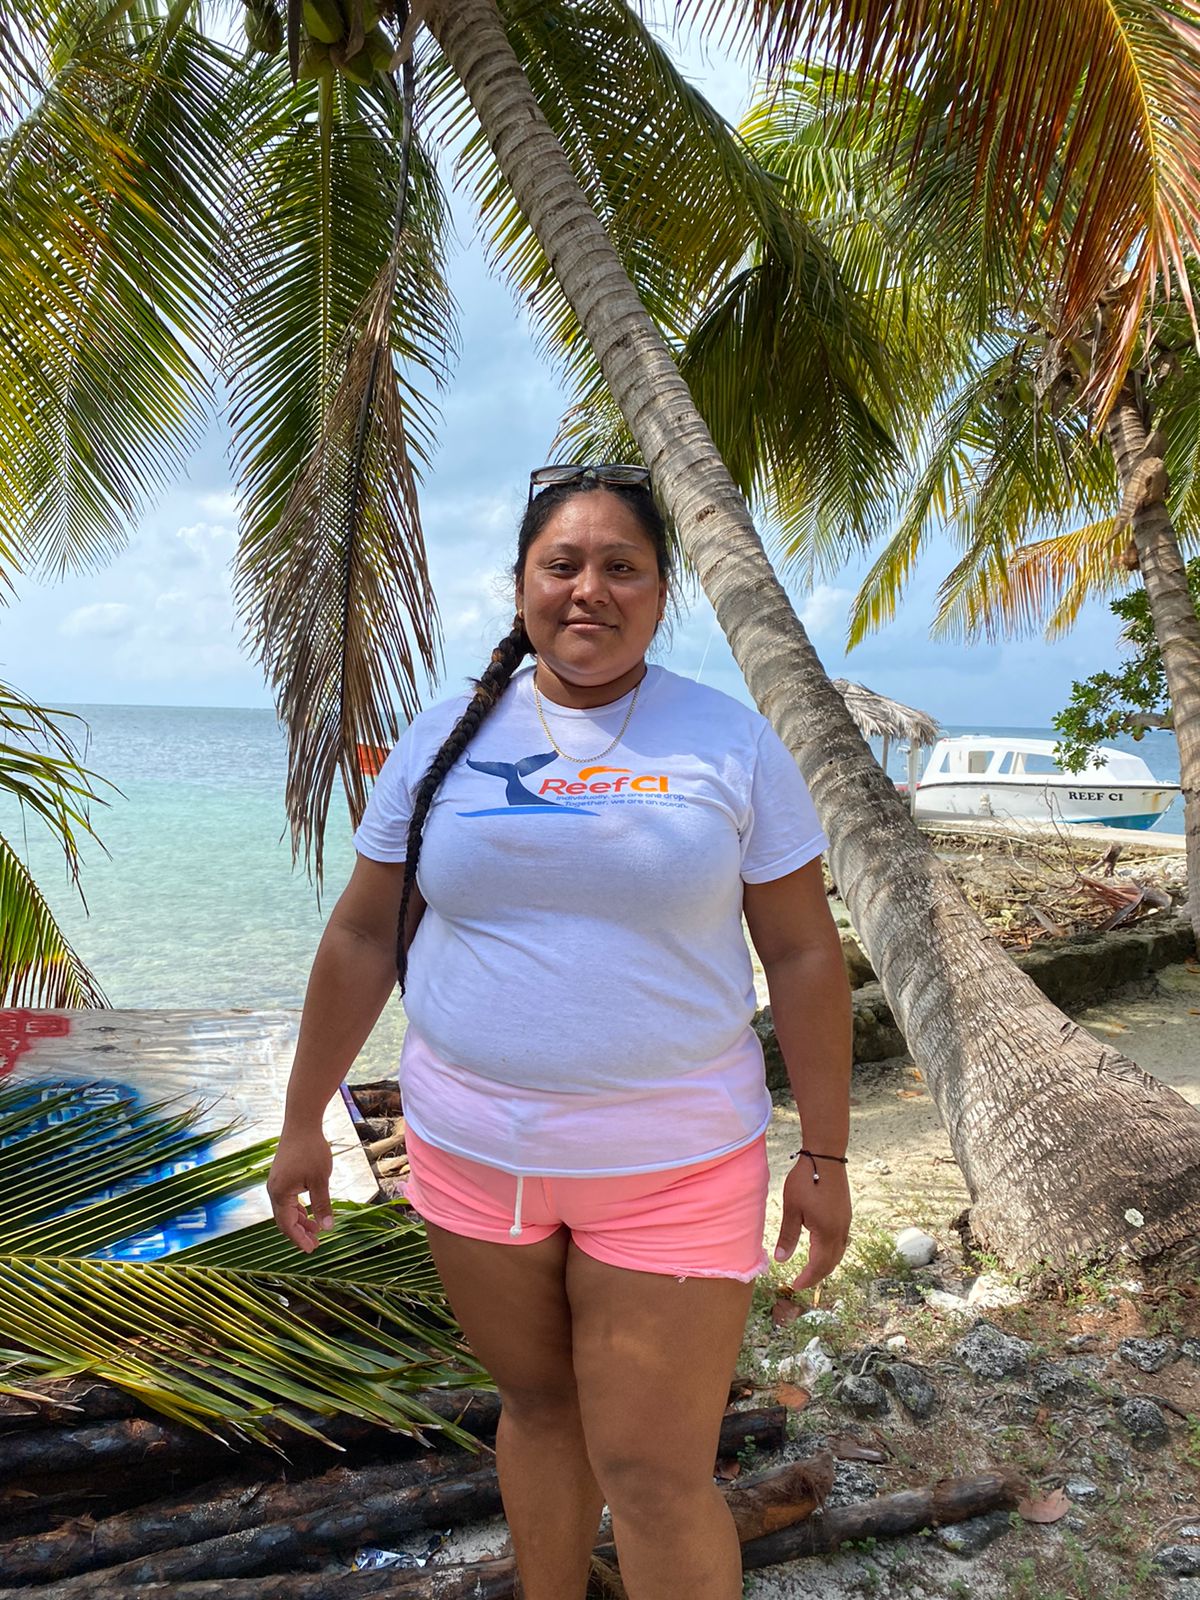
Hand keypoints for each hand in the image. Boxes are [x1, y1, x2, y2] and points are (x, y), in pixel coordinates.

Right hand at [267, 1125, 334, 1252]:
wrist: (301, 1123)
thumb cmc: (311, 1150)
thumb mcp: (321, 1179)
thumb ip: (322, 1205)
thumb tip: (328, 1227)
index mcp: (280, 1194)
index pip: (287, 1225)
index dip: (298, 1239)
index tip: (311, 1249)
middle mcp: (274, 1190)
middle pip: (284, 1220)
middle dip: (299, 1233)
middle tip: (316, 1243)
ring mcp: (276, 1182)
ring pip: (286, 1210)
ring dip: (300, 1221)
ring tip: (316, 1229)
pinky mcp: (281, 1176)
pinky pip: (287, 1199)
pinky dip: (298, 1209)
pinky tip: (310, 1212)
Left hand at [773, 1160, 850, 1289]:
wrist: (825, 1156)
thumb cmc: (806, 1180)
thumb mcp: (792, 1209)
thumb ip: (788, 1236)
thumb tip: (782, 1260)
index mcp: (826, 1233)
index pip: (818, 1266)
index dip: (807, 1278)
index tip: (794, 1285)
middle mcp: (840, 1231)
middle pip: (831, 1263)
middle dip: (817, 1275)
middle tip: (801, 1281)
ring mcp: (846, 1222)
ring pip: (838, 1253)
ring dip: (825, 1265)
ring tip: (810, 1269)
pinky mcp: (846, 1214)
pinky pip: (841, 1242)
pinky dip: (831, 1252)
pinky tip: (822, 1248)